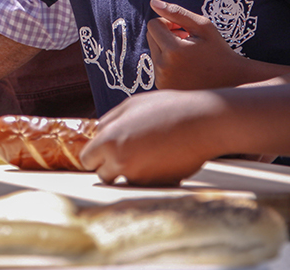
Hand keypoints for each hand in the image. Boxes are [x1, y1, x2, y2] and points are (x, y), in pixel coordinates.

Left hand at [80, 88, 224, 185]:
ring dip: (131, 170)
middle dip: (110, 165)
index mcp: (109, 141)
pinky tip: (163, 156)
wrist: (203, 122)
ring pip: (125, 180)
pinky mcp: (159, 185)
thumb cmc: (165, 108)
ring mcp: (141, 177)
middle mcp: (121, 163)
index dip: (95, 153)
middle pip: (104, 175)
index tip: (104, 148)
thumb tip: (97, 133)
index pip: (87, 159)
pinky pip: (146, 183)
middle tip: (128, 148)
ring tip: (150, 148)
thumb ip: (108, 121)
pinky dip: (150, 174)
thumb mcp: (130, 105)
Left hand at [146, 0, 245, 89]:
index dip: (168, 22)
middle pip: (151, 37)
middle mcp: (164, 67)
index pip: (153, 24)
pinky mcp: (163, 87)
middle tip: (187, 38)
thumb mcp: (203, 27)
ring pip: (154, 51)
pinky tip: (186, 65)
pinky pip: (157, 66)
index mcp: (173, 51)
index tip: (184, 28)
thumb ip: (177, 12)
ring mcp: (162, 80)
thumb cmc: (219, 50)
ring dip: (167, 47)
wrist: (233, 82)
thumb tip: (153, 2)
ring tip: (188, 53)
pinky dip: (167, 61)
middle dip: (166, 34)